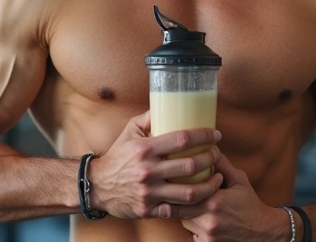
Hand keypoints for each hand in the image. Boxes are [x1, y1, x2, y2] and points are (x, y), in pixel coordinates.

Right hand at [87, 110, 223, 218]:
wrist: (97, 185)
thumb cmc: (117, 156)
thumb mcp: (129, 131)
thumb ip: (149, 118)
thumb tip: (168, 103)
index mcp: (145, 149)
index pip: (182, 139)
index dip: (204, 136)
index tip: (216, 135)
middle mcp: (147, 171)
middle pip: (190, 165)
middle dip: (210, 158)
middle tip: (217, 154)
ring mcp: (149, 193)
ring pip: (189, 193)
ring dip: (209, 185)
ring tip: (218, 178)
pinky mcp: (149, 210)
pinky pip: (179, 211)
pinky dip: (195, 206)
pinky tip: (205, 199)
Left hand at [175, 153, 288, 241]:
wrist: (262, 231)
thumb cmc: (250, 204)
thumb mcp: (239, 180)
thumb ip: (222, 164)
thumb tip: (208, 145)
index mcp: (215, 201)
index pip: (185, 192)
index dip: (178, 187)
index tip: (175, 181)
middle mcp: (209, 220)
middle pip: (179, 209)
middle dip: (179, 201)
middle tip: (181, 193)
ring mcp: (208, 236)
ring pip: (184, 222)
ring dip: (187, 214)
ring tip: (198, 207)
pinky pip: (192, 234)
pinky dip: (195, 227)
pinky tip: (205, 221)